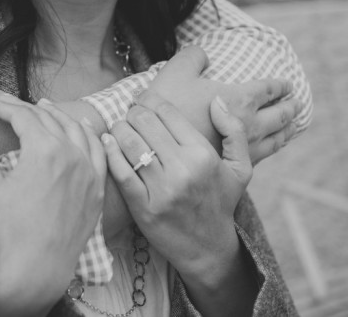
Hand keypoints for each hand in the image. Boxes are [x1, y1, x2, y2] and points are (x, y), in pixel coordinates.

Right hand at [0, 95, 105, 316]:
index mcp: (43, 150)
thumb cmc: (6, 229)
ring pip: (76, 130)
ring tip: (44, 108)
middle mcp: (71, 154)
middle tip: (8, 106)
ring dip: (58, 115)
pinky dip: (89, 134)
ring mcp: (88, 171)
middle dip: (25, 109)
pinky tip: (83, 128)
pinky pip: (98, 152)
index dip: (3, 107)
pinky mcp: (96, 188)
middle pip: (48, 119)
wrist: (37, 268)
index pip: (22, 116)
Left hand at [103, 91, 250, 286]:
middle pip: (145, 122)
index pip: (167, 112)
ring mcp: (162, 190)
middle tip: (130, 113)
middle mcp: (183, 169)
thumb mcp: (240, 168)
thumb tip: (215, 100)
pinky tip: (107, 142)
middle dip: (132, 111)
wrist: (208, 248)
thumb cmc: (220, 201)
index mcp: (203, 154)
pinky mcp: (144, 207)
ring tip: (120, 127)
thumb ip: (234, 130)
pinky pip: (121, 171)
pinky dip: (110, 152)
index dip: (149, 98)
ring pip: (129, 142)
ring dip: (119, 128)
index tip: (141, 98)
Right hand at [145, 46, 298, 163]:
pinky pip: (265, 155)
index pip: (269, 90)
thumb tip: (203, 54)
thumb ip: (193, 56)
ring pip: (277, 138)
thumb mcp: (175, 71)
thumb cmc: (168, 108)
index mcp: (240, 98)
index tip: (287, 84)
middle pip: (280, 115)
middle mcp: (250, 124)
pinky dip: (275, 147)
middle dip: (290, 107)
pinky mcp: (236, 165)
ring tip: (292, 125)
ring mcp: (246, 148)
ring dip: (287, 129)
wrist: (157, 152)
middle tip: (296, 103)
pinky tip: (271, 147)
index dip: (280, 85)